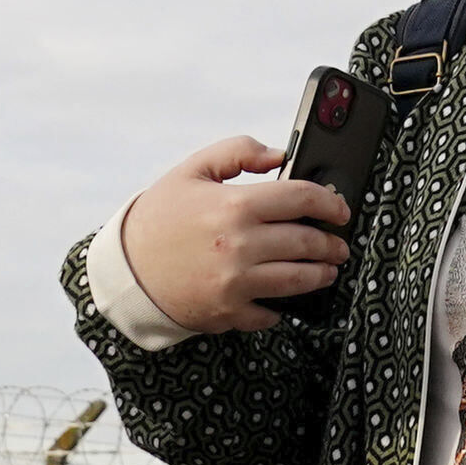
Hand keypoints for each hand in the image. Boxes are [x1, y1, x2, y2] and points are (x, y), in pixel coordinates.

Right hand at [115, 136, 351, 333]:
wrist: (125, 267)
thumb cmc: (159, 216)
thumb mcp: (193, 169)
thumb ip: (238, 151)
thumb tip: (280, 154)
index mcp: (235, 205)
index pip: (302, 198)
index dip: (330, 202)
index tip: (339, 208)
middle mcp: (240, 245)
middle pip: (307, 242)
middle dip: (332, 243)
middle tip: (338, 244)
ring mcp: (236, 282)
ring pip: (298, 280)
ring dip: (321, 274)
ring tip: (327, 270)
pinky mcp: (228, 311)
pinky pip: (270, 313)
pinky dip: (282, 307)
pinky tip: (284, 298)